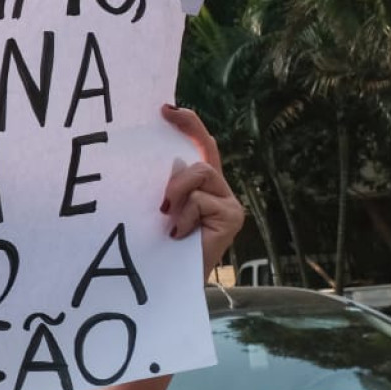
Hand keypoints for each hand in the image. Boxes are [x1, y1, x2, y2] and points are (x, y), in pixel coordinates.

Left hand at [160, 104, 243, 275]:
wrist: (168, 281)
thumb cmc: (158, 244)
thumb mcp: (157, 207)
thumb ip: (165, 183)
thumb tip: (170, 162)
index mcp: (201, 185)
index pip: (201, 145)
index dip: (189, 124)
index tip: (165, 108)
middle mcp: (219, 190)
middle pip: (200, 160)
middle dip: (174, 177)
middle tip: (160, 202)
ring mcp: (229, 203)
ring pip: (199, 175)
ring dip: (176, 194)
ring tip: (167, 220)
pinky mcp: (232, 216)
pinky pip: (200, 201)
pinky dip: (182, 217)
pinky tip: (177, 235)